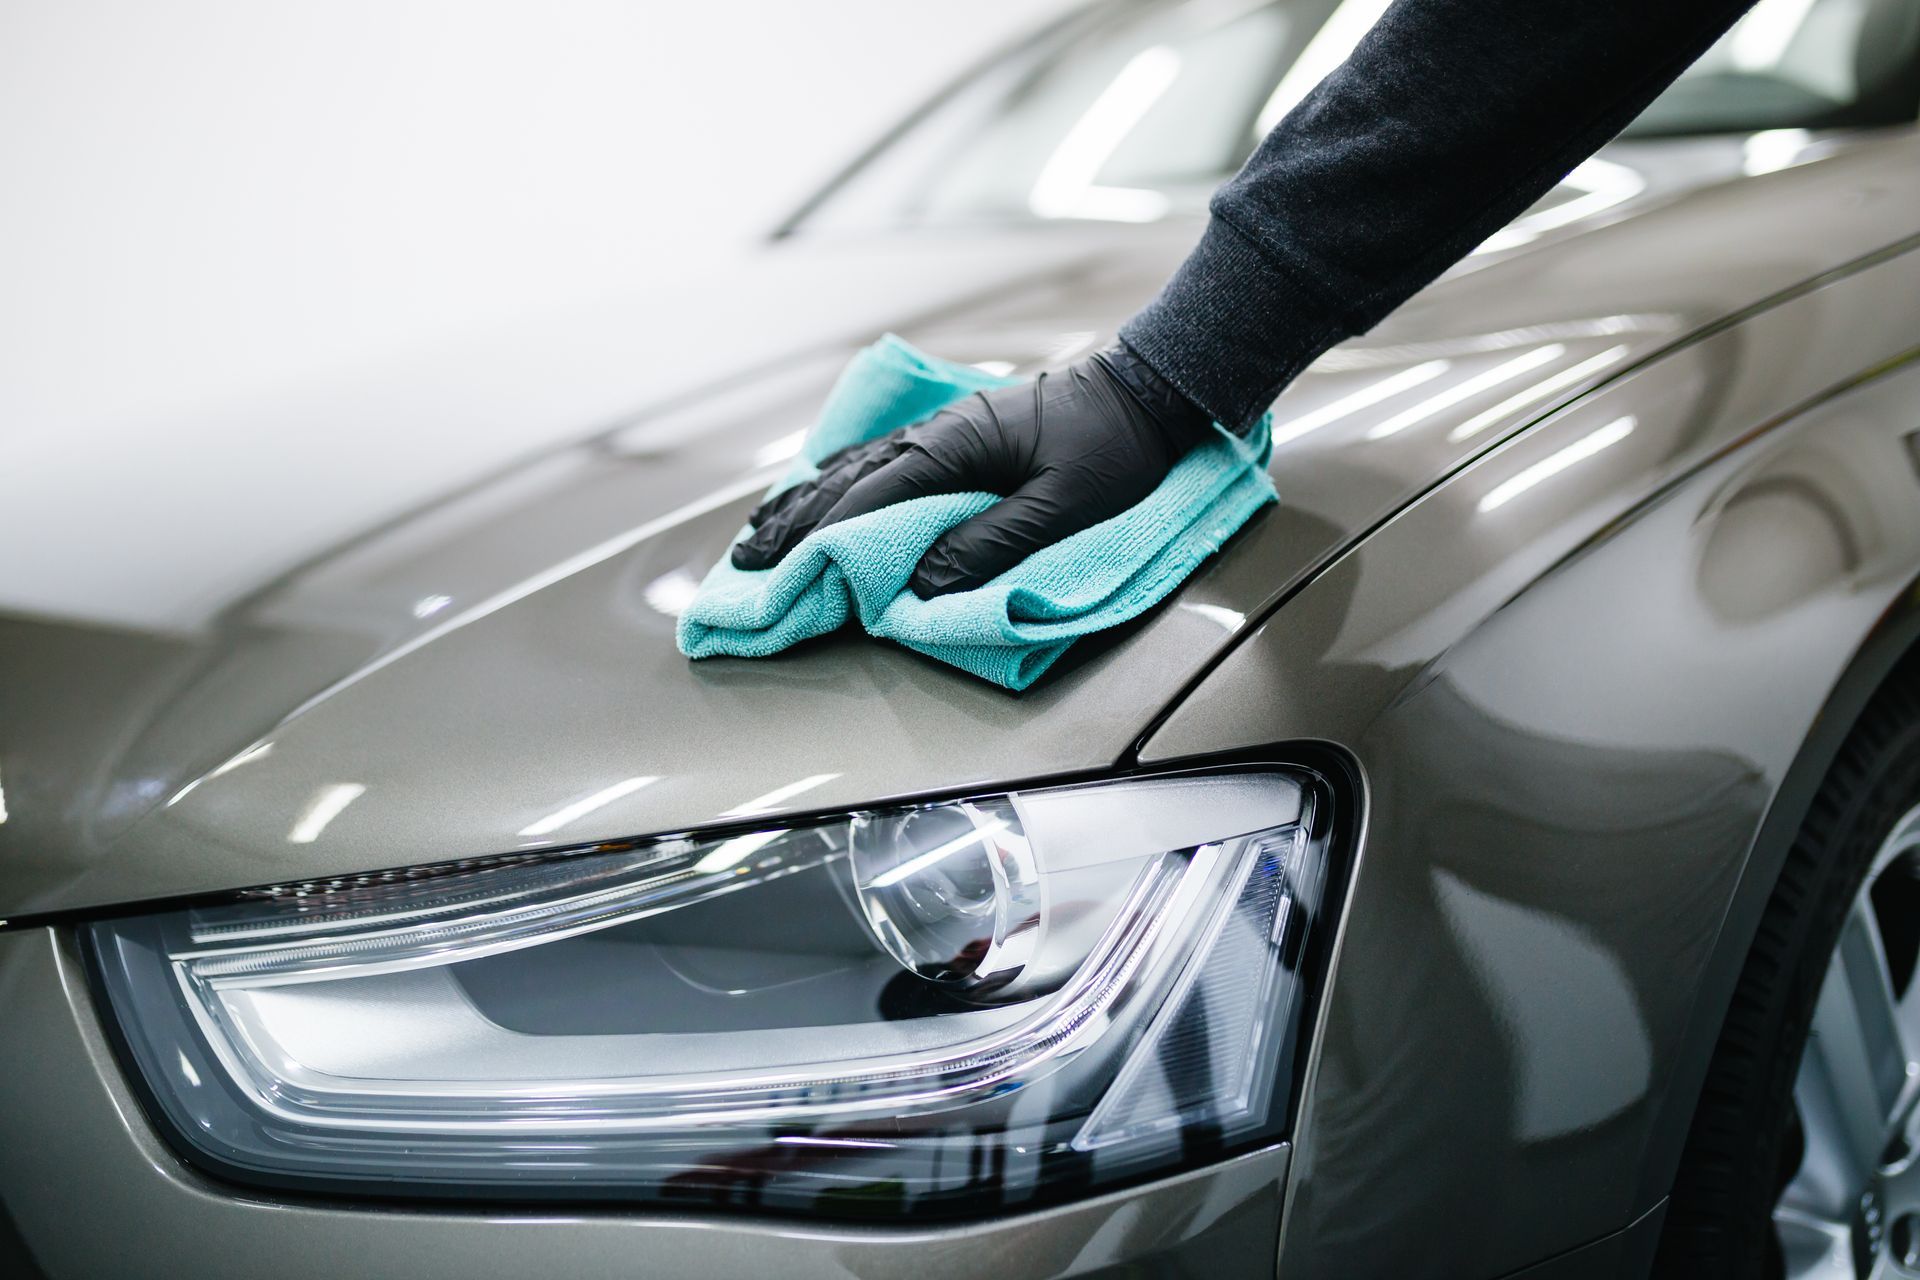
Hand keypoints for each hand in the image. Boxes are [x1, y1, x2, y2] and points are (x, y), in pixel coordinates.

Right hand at [730, 342, 1213, 596]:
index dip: (821, 540)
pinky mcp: (958, 438)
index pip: (871, 501)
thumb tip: (920, 585)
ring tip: (762, 536)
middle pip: (847, 484)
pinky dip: (840, 485)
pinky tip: (820, 494)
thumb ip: (991, 544)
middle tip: (745, 565)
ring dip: (806, 506)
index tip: (777, 573)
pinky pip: (881, 463)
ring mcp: (944, 432)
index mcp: (954, 447)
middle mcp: (936, 435)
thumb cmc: (1116, 448)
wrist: (1148, 391)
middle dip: (793, 526)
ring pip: (856, 471)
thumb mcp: (1064, 506)